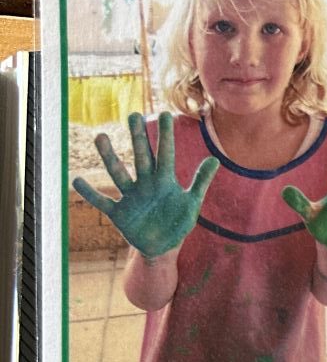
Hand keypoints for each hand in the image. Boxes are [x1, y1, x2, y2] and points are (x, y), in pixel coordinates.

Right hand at [71, 112, 217, 259]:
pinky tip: (76, 181)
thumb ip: (200, 182)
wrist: (161, 247)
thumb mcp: (191, 204)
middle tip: (133, 115)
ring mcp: (131, 197)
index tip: (165, 114)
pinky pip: (102, 202)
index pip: (165, 155)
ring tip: (100, 136)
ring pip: (119, 173)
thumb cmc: (177, 223)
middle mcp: (145, 184)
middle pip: (141, 157)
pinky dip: (90, 194)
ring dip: (109, 156)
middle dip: (138, 137)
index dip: (166, 136)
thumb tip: (215, 159)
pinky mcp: (119, 213)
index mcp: (164, 181)